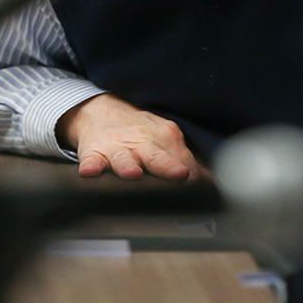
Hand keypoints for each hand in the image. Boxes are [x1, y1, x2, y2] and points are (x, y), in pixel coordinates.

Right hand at [57, 93, 205, 181]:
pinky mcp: (94, 153)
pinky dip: (90, 166)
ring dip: (128, 166)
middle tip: (180, 175)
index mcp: (165, 137)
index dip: (192, 177)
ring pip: (123, 158)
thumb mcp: (164, 140)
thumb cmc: (138, 133)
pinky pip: (90, 160)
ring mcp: (117, 147)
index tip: (200, 190)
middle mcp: (142, 142)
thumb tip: (211, 182)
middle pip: (157, 156)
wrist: (101, 112)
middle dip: (168, 166)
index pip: (184, 161)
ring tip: (133, 174)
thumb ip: (185, 160)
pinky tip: (90, 172)